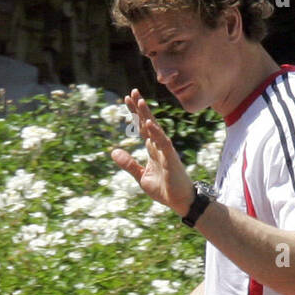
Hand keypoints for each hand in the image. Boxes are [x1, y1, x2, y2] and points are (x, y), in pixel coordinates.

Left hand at [111, 89, 194, 215]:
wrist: (181, 202)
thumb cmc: (164, 190)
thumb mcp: (141, 176)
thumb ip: (128, 164)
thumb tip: (113, 151)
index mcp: (152, 150)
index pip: (142, 128)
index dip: (134, 114)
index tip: (126, 100)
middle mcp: (159, 147)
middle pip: (148, 123)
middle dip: (140, 108)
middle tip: (132, 92)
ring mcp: (166, 151)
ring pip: (155, 129)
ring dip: (147, 115)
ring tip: (139, 100)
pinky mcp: (171, 159)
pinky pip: (163, 143)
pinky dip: (156, 133)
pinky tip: (149, 123)